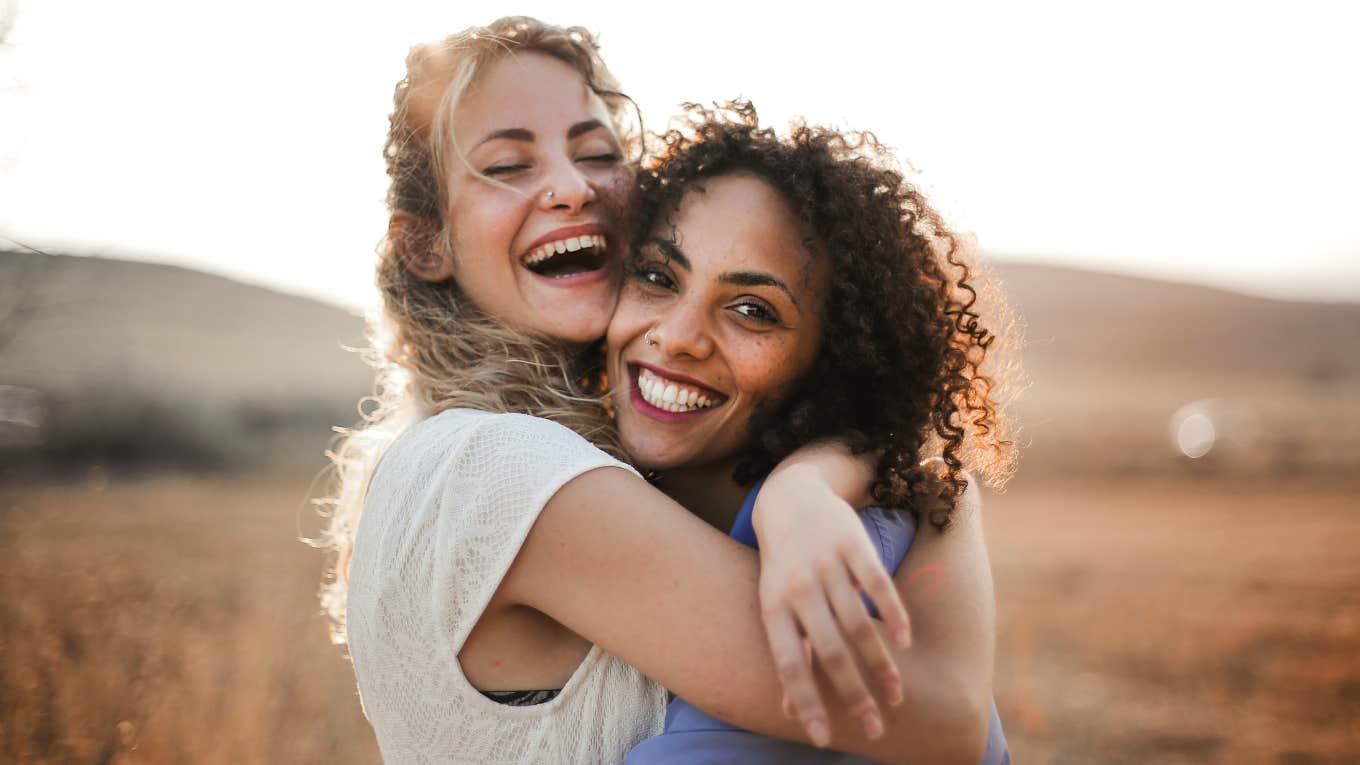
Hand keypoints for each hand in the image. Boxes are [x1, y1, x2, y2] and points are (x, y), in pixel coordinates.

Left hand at [753, 462, 912, 746]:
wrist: (790, 498)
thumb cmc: (783, 566)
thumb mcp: (776, 606)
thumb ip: (790, 655)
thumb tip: (790, 713)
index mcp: (774, 608)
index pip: (789, 663)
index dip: (806, 702)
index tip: (825, 739)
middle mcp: (798, 588)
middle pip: (829, 651)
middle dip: (854, 695)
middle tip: (875, 729)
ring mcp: (826, 564)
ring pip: (858, 623)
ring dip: (880, 664)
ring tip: (896, 695)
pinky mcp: (853, 544)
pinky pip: (877, 585)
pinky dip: (894, 615)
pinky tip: (906, 642)